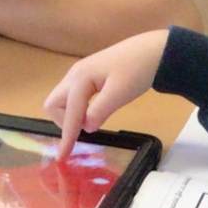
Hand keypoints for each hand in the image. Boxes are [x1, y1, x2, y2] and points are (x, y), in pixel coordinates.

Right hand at [42, 29, 168, 159]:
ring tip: (92, 119)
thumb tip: (86, 128)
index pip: (69, 113)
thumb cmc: (138, 69)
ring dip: (70, 115)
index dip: (67, 136)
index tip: (63, 157)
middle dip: (64, 121)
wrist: (154, 50)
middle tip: (85, 128)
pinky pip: (72, 96)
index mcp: (80, 78)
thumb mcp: (120, 93)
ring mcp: (79, 73)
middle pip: (54, 104)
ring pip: (61, 100)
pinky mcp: (86, 76)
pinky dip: (77, 109)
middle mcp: (74, 74)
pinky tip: (92, 112)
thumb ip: (99, 111)